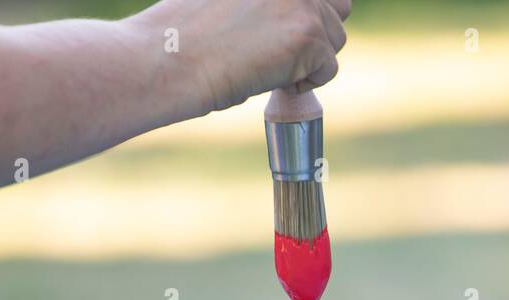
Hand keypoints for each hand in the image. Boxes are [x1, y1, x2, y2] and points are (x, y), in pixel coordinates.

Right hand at [134, 0, 350, 111]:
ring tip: (270, 66)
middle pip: (338, 7)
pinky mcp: (308, 36)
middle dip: (316, 32)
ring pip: (335, 39)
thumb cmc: (187, 32)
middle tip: (280, 52)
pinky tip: (273, 80)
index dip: (309, 11)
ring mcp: (304, 1)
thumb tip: (291, 20)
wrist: (170, 56)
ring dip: (310, 59)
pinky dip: (306, 83)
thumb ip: (267, 0)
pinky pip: (329, 68)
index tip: (287, 32)